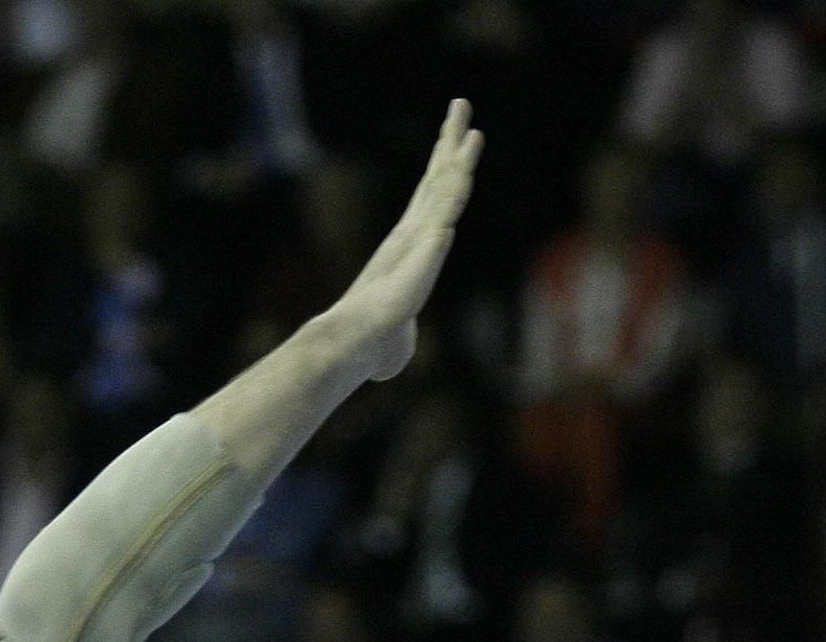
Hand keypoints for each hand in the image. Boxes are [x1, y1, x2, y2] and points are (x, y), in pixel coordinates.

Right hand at [329, 100, 482, 382]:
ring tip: (470, 124)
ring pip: (443, 190)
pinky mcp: (420, 253)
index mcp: (409, 249)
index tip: (457, 141)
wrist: (355, 345)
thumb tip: (394, 352)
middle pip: (436, 179)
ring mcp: (415, 242)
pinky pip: (443, 214)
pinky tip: (467, 165)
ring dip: (458, 157)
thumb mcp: (399, 336)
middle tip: (461, 105)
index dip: (444, 169)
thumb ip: (403, 333)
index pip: (432, 201)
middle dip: (450, 141)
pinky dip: (453, 193)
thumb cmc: (373, 348)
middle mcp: (411, 237)